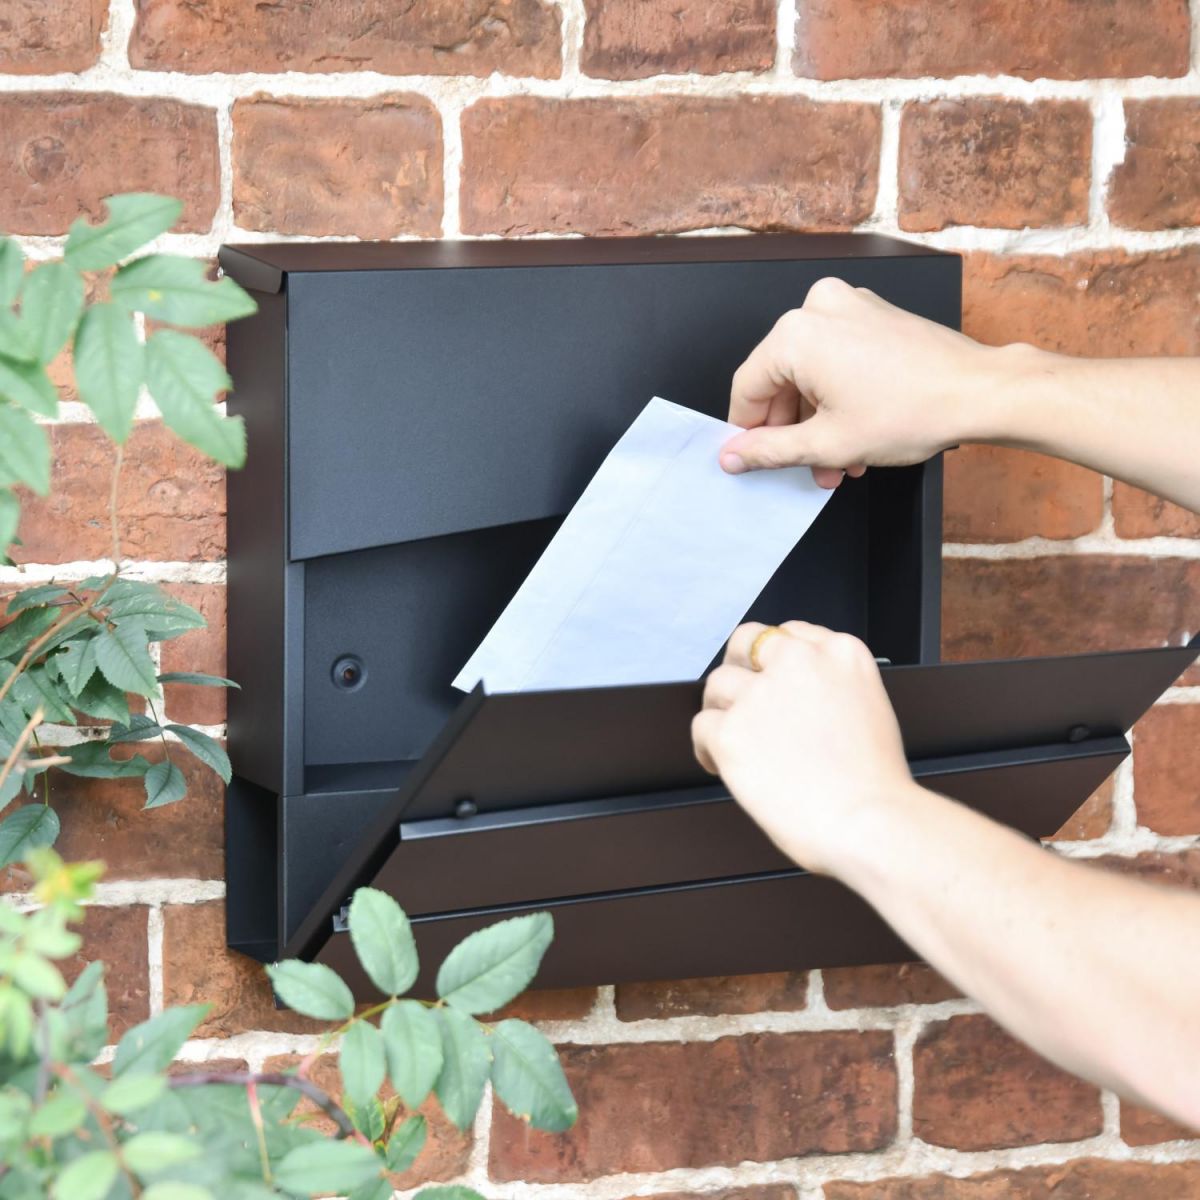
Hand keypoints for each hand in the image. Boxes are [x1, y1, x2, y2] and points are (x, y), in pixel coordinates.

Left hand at [692, 621, 915, 875]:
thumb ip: (831, 690)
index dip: (772, 658)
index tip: (768, 677)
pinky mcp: (731, 731)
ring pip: (718, 684)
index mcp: (840, 654)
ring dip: (721, 711)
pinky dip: (706, 748)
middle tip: (738, 697)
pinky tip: (721, 764)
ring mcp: (761, 694)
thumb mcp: (869, 709)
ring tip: (733, 740)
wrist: (870, 823)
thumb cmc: (876, 786)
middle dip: (738, 666)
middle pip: (745, 641)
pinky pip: (701, 727)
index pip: (789, 633)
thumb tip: (797, 702)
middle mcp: (799, 663)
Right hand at [721, 277, 1010, 485]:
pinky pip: (835, 356)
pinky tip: (853, 431)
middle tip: (805, 467)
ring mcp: (849, 306)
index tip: (749, 456)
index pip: (748, 388)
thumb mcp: (828, 444)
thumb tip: (735, 455)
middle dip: (792, 430)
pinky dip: (837, 393)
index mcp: (797, 335)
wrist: (978, 392)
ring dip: (818, 419)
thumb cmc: (915, 409)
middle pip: (780, 379)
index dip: (747, 430)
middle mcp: (818, 309)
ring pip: (810, 372)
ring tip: (837, 459)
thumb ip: (769, 451)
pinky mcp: (872, 313)